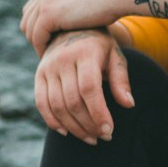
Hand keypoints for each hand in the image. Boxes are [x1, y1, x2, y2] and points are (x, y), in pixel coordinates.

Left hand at [20, 0, 123, 57]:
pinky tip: (52, 58)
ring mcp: (45, 1)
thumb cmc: (110, 0)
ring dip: (38, 45)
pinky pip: (37, 37)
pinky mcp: (47, 13)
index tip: (49, 44)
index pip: (33, 10)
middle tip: (47, 54)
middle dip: (35, 38)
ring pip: (29, 30)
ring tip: (50, 59)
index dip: (38, 28)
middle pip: (28, 20)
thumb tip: (71, 15)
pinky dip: (42, 49)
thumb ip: (73, 5)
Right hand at [35, 28, 134, 144]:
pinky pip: (42, 103)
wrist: (72, 29)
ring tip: (90, 138)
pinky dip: (52, 121)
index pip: (89, 88)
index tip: (109, 131)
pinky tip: (67, 132)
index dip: (98, 113)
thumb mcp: (115, 56)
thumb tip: (129, 104)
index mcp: (85, 52)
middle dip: (88, 124)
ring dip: (74, 127)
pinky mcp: (38, 74)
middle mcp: (63, 59)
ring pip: (57, 106)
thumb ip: (122, 80)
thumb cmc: (100, 47)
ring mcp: (47, 67)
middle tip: (102, 137)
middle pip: (73, 101)